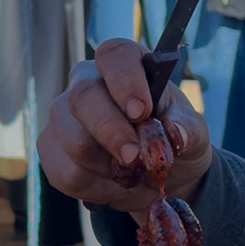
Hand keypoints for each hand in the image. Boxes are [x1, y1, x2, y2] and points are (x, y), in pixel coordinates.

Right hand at [39, 39, 212, 211]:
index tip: (141, 111)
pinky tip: (119, 187)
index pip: (115, 55)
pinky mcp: (51, 149)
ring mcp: (63, 116)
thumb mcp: (194, 133)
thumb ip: (187, 130)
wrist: (165, 175)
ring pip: (73, 141)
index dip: (124, 81)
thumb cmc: (176, 140)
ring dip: (111, 169)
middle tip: (137, 159)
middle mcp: (86, 84)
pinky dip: (100, 189)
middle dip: (112, 133)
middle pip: (83, 98)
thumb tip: (173, 132)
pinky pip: (66, 174)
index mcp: (125, 67)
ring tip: (139, 176)